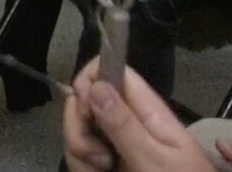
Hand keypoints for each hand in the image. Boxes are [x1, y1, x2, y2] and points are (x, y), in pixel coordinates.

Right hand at [61, 61, 210, 171]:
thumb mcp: (154, 160)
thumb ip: (124, 125)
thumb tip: (95, 84)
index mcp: (146, 110)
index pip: (111, 70)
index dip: (89, 82)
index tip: (88, 112)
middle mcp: (127, 120)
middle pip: (84, 100)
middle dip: (79, 127)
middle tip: (100, 158)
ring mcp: (115, 142)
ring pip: (77, 129)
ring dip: (80, 152)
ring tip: (104, 170)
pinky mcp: (106, 162)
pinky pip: (80, 155)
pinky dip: (83, 166)